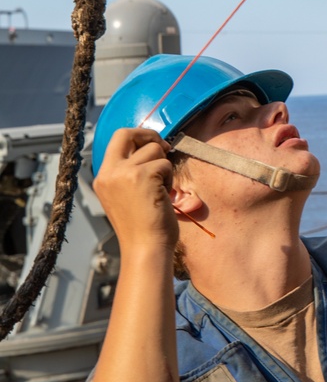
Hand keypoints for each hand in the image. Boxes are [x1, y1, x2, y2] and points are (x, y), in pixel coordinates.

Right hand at [93, 129, 177, 251]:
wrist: (145, 249)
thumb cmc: (142, 227)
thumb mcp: (124, 196)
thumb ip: (129, 173)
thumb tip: (151, 147)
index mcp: (102, 178)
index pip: (116, 140)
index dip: (137, 137)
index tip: (152, 145)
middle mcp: (109, 173)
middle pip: (126, 133)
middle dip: (149, 134)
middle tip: (164, 147)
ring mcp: (123, 173)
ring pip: (153, 149)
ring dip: (163, 166)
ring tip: (160, 189)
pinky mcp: (142, 176)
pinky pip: (164, 164)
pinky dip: (168, 178)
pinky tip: (162, 197)